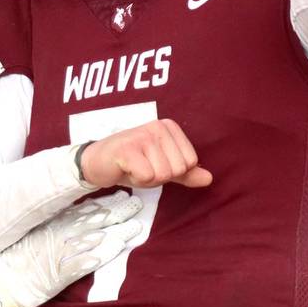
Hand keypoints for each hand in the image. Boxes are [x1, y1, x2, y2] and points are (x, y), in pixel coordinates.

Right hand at [0, 192, 143, 306]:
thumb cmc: (11, 258)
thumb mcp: (31, 233)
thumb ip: (50, 224)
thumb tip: (69, 214)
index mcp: (52, 223)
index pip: (83, 208)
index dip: (104, 201)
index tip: (120, 193)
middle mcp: (60, 233)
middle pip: (95, 218)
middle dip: (118, 210)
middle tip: (136, 202)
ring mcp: (63, 252)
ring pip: (98, 236)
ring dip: (118, 229)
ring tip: (136, 223)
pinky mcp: (65, 272)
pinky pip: (90, 260)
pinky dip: (106, 251)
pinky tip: (120, 245)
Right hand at [78, 118, 212, 189]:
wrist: (99, 163)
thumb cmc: (132, 164)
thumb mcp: (163, 168)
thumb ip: (186, 173)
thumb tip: (209, 178)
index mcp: (170, 128)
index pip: (190, 163)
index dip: (171, 172)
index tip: (153, 163)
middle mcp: (158, 127)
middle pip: (177, 169)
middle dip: (159, 176)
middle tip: (141, 166)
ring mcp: (142, 135)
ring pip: (162, 174)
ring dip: (146, 178)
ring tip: (133, 167)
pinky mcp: (128, 149)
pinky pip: (147, 176)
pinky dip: (136, 179)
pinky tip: (125, 168)